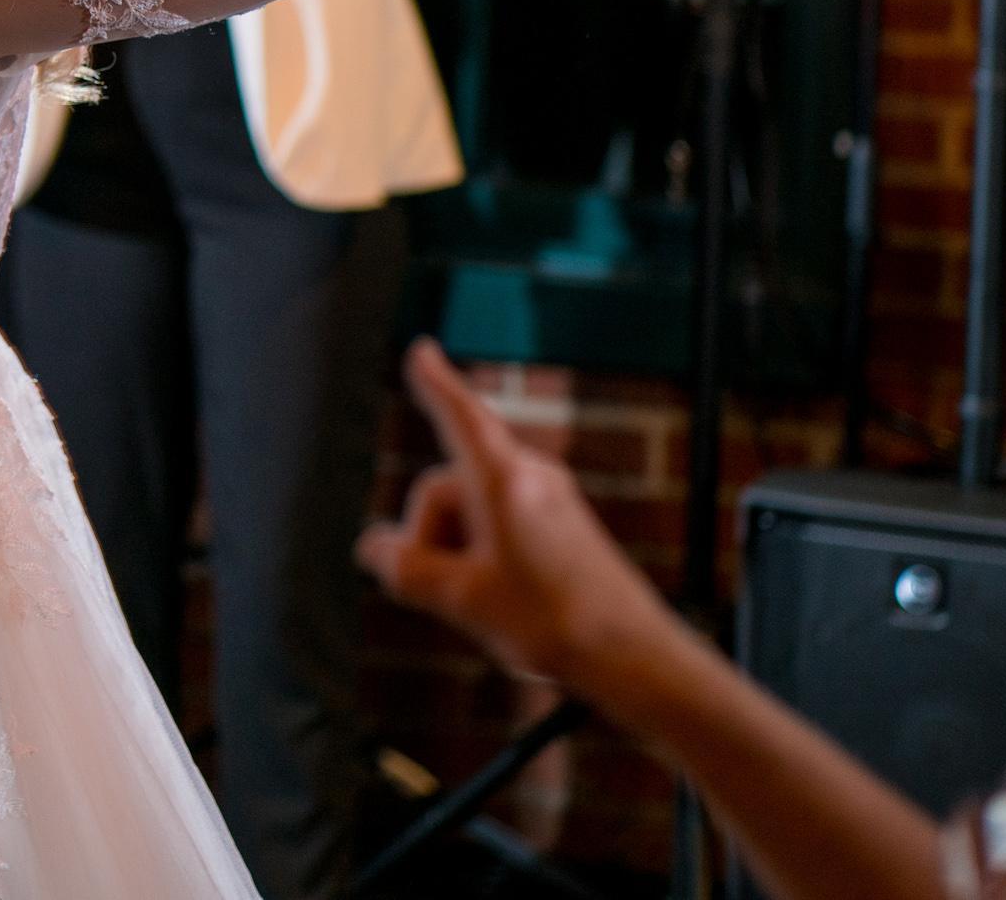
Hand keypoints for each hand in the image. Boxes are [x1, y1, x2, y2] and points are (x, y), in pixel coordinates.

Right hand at [356, 340, 680, 692]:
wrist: (634, 656)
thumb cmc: (553, 622)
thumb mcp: (461, 599)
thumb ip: (406, 568)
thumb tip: (372, 547)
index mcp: (503, 481)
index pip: (459, 416)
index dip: (434, 384)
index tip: (421, 350)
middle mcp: (530, 477)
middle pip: (446, 488)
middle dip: (430, 536)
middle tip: (451, 595)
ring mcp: (550, 499)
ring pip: (473, 510)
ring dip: (458, 551)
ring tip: (489, 606)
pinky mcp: (563, 525)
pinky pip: (501, 524)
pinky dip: (485, 554)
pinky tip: (505, 603)